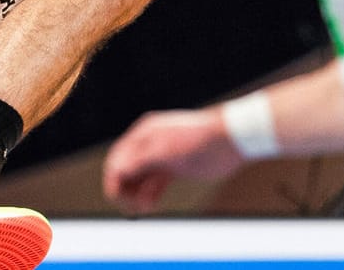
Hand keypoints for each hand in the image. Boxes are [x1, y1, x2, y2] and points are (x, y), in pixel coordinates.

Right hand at [101, 108, 243, 215]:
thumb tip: (116, 170)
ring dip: (135, 194)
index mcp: (144, 134)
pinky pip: (154, 183)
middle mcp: (150, 144)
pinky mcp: (174, 168)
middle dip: (123, 188)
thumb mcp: (164, 150)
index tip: (116, 197)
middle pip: (126, 168)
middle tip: (127, 207)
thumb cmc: (197, 140)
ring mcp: (162, 156)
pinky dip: (148, 194)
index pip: (118, 157)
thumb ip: (139, 160)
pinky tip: (148, 206)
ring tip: (140, 209)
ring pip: (140, 178)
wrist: (230, 139)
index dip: (113, 178)